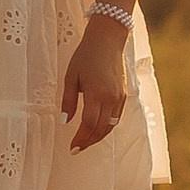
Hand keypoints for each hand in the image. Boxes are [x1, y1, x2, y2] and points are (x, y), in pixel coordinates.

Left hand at [61, 16, 130, 153]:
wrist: (107, 40)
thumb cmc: (86, 55)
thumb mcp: (71, 76)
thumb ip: (68, 100)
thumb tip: (65, 121)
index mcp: (96, 93)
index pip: (89, 124)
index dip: (81, 139)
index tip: (72, 148)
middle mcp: (111, 98)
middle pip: (101, 129)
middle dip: (88, 142)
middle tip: (77, 149)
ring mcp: (119, 98)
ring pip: (110, 126)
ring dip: (98, 137)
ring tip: (85, 142)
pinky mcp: (123, 95)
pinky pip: (116, 118)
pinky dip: (106, 127)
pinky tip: (97, 129)